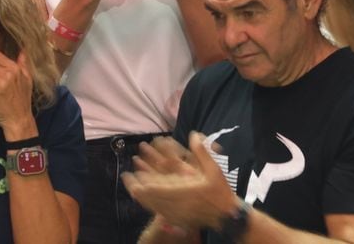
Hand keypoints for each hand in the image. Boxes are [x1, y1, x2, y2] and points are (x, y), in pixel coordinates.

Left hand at [123, 132, 237, 230]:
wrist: (227, 215)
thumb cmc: (220, 191)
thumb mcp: (215, 169)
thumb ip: (202, 152)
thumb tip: (193, 134)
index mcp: (186, 190)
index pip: (159, 187)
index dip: (145, 181)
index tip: (134, 173)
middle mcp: (179, 203)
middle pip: (152, 196)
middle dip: (138, 187)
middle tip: (126, 178)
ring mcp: (178, 213)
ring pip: (153, 205)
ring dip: (141, 196)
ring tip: (130, 188)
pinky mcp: (178, 219)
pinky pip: (159, 213)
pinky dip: (149, 206)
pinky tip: (143, 201)